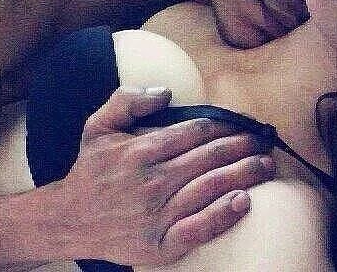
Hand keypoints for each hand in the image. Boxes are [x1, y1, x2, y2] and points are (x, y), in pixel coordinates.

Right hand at [60, 86, 275, 265]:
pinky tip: (243, 202)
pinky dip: (223, 215)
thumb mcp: (97, 126)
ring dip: (244, 175)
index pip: (194, 132)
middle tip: (263, 141)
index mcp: (140, 150)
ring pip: (210, 188)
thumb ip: (127, 101)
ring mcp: (156, 214)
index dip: (222, 126)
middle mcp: (151, 180)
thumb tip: (166, 92)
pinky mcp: (159, 244)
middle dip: (242, 147)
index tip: (240, 124)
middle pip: (209, 158)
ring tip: (266, 165)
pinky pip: (199, 229)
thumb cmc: (89, 170)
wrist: (70, 218)